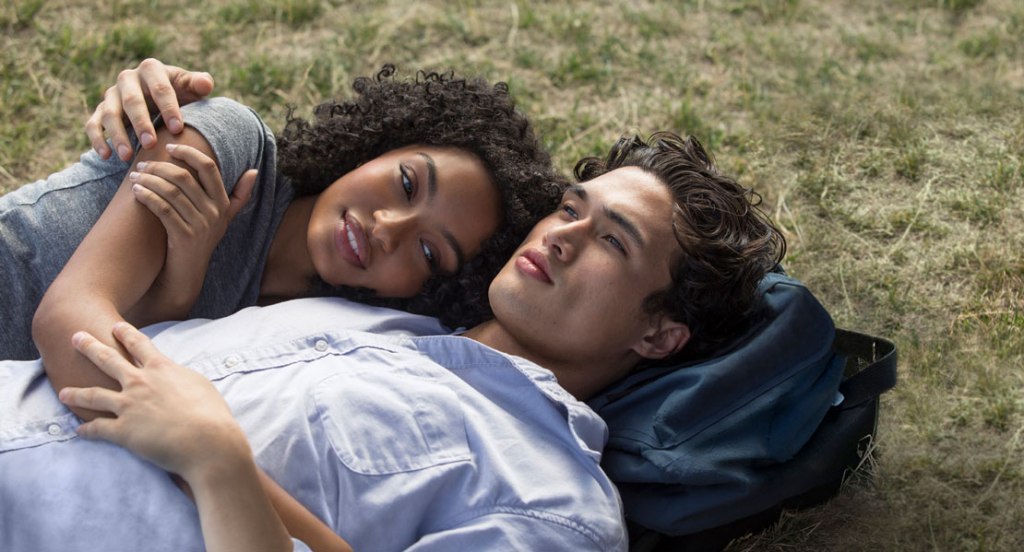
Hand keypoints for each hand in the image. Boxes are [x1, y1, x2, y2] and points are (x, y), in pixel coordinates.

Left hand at [58, 322, 249, 480]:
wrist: (207, 441)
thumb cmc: (212, 414)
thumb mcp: (200, 384)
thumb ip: (182, 376)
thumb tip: (176, 375)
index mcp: (161, 369)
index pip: (139, 344)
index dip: (125, 333)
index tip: (115, 326)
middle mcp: (140, 383)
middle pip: (108, 360)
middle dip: (89, 346)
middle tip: (76, 337)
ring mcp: (129, 406)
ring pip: (93, 395)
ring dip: (76, 393)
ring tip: (62, 392)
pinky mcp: (123, 432)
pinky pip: (98, 429)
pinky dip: (86, 430)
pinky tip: (78, 430)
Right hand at [86, 58, 214, 161]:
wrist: (159, 100)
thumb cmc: (180, 93)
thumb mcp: (190, 87)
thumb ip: (199, 84)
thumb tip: (205, 84)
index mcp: (151, 69)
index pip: (160, 88)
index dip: (168, 108)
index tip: (178, 129)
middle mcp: (127, 79)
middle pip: (132, 101)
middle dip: (141, 123)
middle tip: (151, 144)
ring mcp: (111, 95)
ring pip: (109, 114)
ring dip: (117, 135)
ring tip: (127, 157)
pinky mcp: (99, 111)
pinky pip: (93, 124)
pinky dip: (97, 139)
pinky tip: (106, 155)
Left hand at [128, 144, 256, 317]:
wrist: (186, 275)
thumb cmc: (201, 241)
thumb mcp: (224, 218)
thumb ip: (239, 195)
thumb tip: (254, 171)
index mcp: (223, 203)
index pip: (209, 167)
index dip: (189, 153)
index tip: (169, 147)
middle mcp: (215, 213)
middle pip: (185, 177)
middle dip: (160, 166)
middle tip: (142, 164)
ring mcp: (200, 226)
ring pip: (172, 191)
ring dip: (149, 180)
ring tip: (135, 176)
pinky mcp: (183, 237)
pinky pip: (163, 209)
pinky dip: (148, 197)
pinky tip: (136, 192)